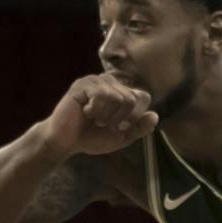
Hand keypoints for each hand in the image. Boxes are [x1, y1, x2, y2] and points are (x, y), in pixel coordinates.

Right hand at [42, 74, 159, 156]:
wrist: (66, 142)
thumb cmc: (92, 137)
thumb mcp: (122, 137)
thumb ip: (140, 128)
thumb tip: (155, 116)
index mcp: (121, 92)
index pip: (143, 97)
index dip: (136, 116)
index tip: (122, 128)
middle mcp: (110, 82)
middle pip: (132, 98)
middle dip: (121, 118)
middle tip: (104, 124)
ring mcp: (96, 81)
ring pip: (118, 98)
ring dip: (106, 116)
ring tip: (94, 119)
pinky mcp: (82, 84)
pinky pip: (101, 96)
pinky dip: (95, 110)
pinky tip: (85, 112)